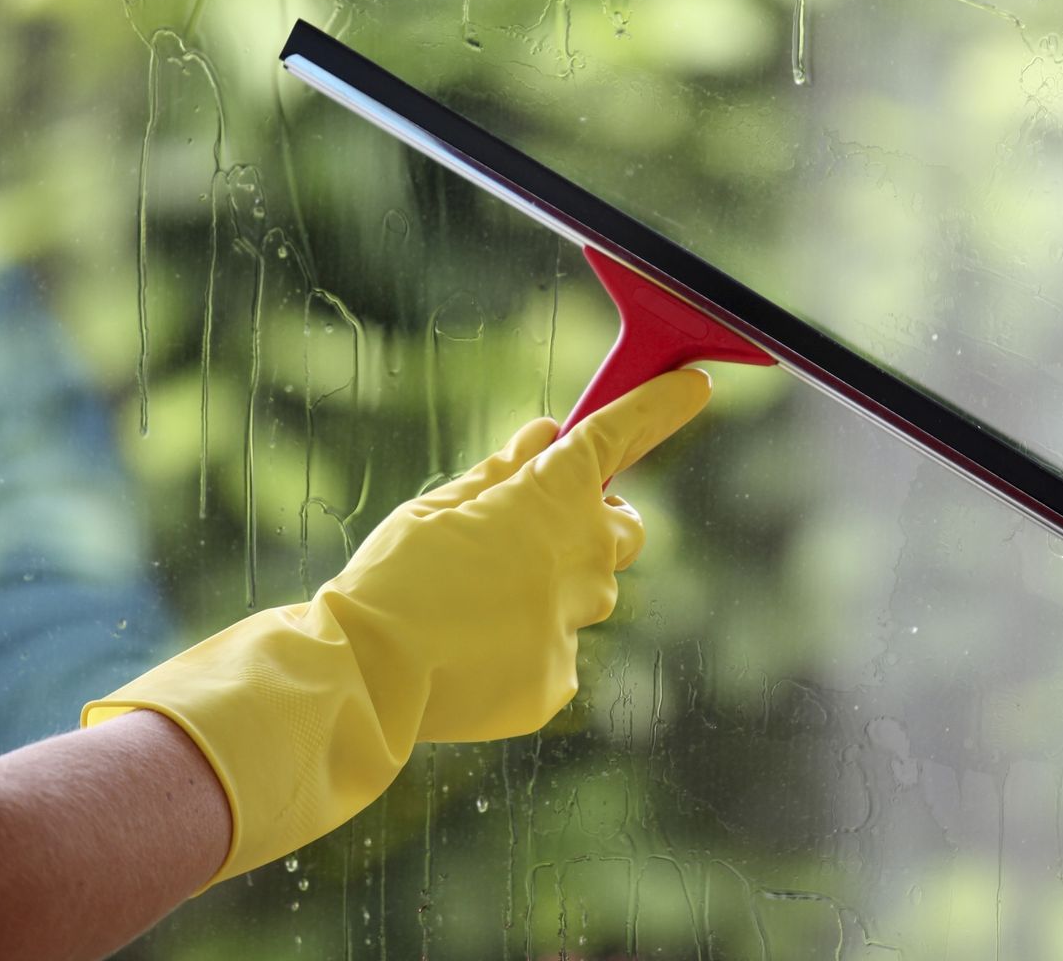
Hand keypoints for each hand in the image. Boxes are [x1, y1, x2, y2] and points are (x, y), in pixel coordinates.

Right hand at [80, 369, 710, 884]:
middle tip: (534, 533)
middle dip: (597, 525)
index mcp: (553, 496)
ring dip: (548, 590)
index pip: (620, 434)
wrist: (369, 672)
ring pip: (584, 596)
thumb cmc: (397, 574)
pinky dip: (522, 648)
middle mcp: (584, 555)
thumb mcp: (442, 505)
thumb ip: (504, 472)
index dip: (660, 404)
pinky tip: (470, 653)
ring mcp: (577, 620)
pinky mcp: (560, 678)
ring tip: (472, 606)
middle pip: (623, 530)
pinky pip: (554, 651)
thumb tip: (546, 435)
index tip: (693, 386)